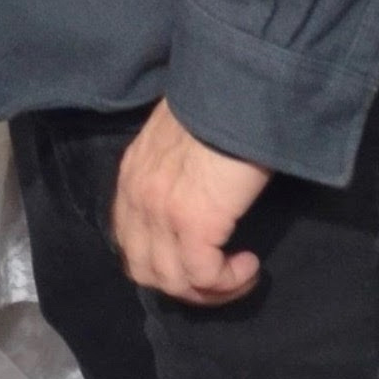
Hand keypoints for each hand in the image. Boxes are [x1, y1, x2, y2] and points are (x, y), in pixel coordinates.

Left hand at [110, 98, 271, 303]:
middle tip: (219, 276)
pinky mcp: (192, 223)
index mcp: (131, 176)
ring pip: (174, 281)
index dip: (161, 263)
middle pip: (145, 270)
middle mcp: (136, 197)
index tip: (195, 261)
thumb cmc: (219, 106)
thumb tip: (190, 192)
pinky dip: (228, 281)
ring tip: (239, 272)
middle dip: (184, 285)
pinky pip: (203, 276)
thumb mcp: (178, 138)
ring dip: (210, 289)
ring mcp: (161, 212)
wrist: (237, 89)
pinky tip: (249, 265)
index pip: (128, 242)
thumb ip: (171, 168)